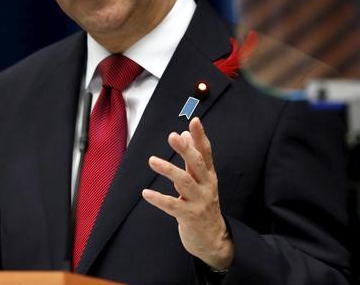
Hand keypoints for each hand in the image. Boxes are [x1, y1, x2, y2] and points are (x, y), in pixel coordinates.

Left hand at [141, 117, 232, 268]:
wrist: (213, 239)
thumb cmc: (204, 204)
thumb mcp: (201, 180)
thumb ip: (193, 158)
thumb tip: (184, 133)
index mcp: (208, 175)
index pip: (206, 152)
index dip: (200, 137)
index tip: (194, 121)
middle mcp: (206, 186)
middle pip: (196, 164)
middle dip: (185, 149)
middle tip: (173, 136)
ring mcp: (199, 201)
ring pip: (184, 182)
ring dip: (168, 169)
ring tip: (152, 160)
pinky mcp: (189, 216)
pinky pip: (172, 205)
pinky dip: (158, 199)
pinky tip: (146, 193)